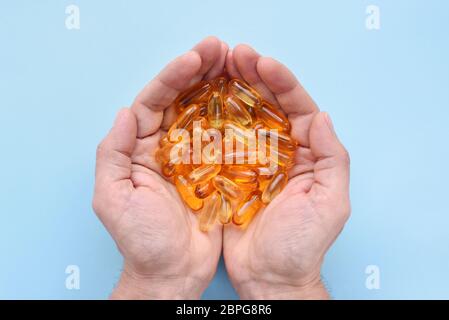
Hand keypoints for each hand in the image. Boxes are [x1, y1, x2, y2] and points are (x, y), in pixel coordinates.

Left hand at [93, 37, 228, 298]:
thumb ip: (112, 153)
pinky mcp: (218, 170)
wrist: (171, 273)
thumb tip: (125, 113)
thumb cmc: (141, 241)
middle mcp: (168, 146)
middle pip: (183, 99)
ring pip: (207, 112)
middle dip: (200, 71)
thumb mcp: (113, 198)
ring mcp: (195, 157)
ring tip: (238, 63)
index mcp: (141, 148)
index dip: (173, 77)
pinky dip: (238, 117)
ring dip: (221, 86)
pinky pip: (229, 138)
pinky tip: (250, 98)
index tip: (195, 58)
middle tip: (221, 49)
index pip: (154, 101)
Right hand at [223, 45, 350, 298]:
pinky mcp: (228, 175)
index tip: (262, 63)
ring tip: (215, 68)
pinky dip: (211, 122)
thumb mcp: (331, 204)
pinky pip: (219, 143)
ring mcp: (251, 162)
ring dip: (230, 92)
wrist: (270, 277)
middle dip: (253, 78)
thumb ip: (332, 159)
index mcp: (306, 154)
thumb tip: (320, 116)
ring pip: (241, 118)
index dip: (282, 83)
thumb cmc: (302, 246)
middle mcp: (279, 152)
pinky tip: (200, 102)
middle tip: (234, 54)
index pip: (296, 108)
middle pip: (267, 106)